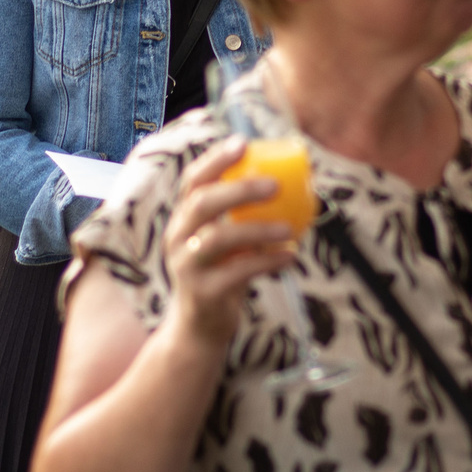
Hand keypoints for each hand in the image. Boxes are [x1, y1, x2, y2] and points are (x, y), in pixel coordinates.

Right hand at [161, 139, 294, 350]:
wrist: (200, 329)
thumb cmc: (221, 275)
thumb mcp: (227, 243)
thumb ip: (244, 218)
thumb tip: (292, 184)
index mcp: (184, 220)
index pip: (192, 181)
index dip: (215, 160)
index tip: (243, 143)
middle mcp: (178, 239)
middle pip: (202, 204)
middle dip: (239, 189)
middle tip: (275, 185)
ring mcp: (186, 267)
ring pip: (217, 238)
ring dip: (257, 229)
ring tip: (289, 227)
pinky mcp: (202, 294)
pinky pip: (236, 272)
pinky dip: (266, 260)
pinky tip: (290, 255)